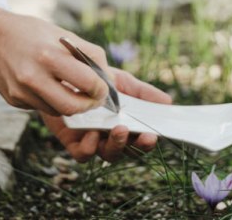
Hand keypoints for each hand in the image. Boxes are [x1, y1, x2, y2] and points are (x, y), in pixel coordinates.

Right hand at [0, 0, 112, 117]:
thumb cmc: (28, 32)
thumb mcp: (60, 34)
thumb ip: (87, 54)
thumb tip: (108, 76)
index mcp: (48, 56)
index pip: (87, 83)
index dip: (101, 89)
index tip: (104, 87)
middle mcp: (33, 77)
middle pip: (73, 106)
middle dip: (89, 105)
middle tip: (94, 98)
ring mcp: (21, 93)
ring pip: (58, 111)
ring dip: (72, 104)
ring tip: (76, 91)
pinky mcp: (14, 101)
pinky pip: (42, 107)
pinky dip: (53, 101)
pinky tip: (51, 87)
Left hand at [41, 67, 171, 162]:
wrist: (64, 77)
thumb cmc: (96, 81)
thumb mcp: (122, 82)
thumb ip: (143, 92)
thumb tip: (168, 101)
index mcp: (127, 126)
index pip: (141, 140)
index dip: (148, 142)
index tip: (153, 135)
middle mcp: (111, 137)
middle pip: (128, 151)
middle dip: (136, 145)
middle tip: (140, 135)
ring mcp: (93, 141)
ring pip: (108, 154)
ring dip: (116, 145)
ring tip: (118, 129)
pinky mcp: (73, 142)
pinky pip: (83, 154)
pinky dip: (89, 147)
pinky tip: (91, 133)